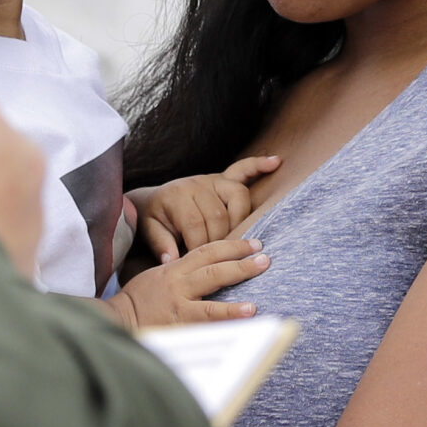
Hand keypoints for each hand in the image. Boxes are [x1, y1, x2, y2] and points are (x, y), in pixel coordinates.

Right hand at [106, 235, 268, 328]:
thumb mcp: (157, 278)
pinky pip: (208, 315)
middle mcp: (178, 281)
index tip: (253, 244)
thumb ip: (181, 273)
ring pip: (212, 284)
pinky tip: (248, 312)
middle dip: (240, 258)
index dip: (231, 246)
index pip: (206, 250)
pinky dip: (229, 313)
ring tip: (261, 272)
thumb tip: (210, 271)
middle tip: (264, 256)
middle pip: (213, 263)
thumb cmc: (138, 302)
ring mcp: (179, 301)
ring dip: (238, 276)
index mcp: (173, 269)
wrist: (116, 320)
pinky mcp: (179, 320)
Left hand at [138, 157, 279, 260]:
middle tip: (219, 258)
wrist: (155, 199)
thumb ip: (161, 245)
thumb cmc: (157, 219)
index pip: (195, 224)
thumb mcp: (150, 231)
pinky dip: (259, 165)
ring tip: (238, 239)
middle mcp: (196, 183)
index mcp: (176, 196)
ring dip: (240, 221)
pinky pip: (244, 169)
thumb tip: (172, 261)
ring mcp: (212, 179)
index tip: (200, 263)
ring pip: (237, 198)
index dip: (200, 246)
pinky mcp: (224, 177)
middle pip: (218, 215)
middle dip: (220, 240)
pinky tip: (275, 162)